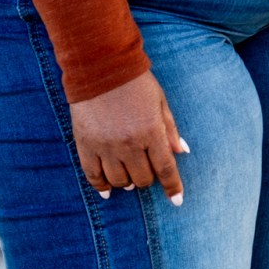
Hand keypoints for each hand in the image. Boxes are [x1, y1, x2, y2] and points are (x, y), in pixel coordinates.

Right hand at [68, 70, 188, 204]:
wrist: (101, 68)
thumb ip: (170, 129)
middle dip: (148, 179)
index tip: (177, 200)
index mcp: (151, 132)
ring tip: (129, 177)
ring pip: (119, 181)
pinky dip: (101, 186)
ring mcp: (105, 147)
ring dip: (127, 182)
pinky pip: (93, 176)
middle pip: (142, 178)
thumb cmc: (136, 83)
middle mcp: (129, 144)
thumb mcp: (160, 102)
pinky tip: (107, 190)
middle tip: (148, 172)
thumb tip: (182, 152)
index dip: (173, 187)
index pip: (165, 169)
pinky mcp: (85, 145)